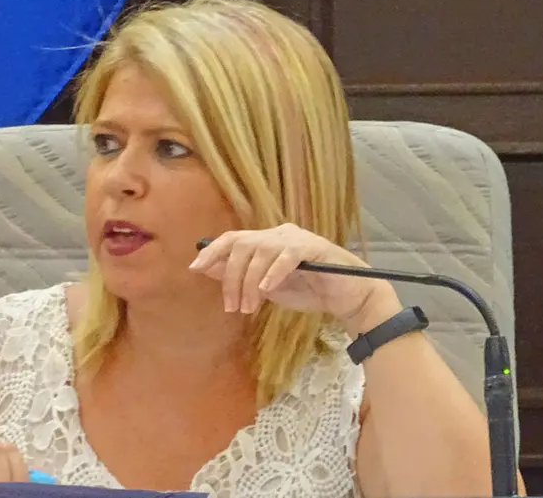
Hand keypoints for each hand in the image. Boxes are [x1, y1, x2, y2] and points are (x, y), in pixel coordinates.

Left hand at [188, 224, 401, 335]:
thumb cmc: (309, 292)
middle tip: (233, 306)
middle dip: (231, 277)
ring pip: (261, 252)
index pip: (233, 238)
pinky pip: (287, 256)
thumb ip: (239, 277)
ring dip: (250, 283)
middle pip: (242, 245)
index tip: (194, 268)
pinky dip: (273, 273)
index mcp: (267, 240)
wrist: (347, 298)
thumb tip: (205, 268)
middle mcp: (279, 233)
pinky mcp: (314, 248)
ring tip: (250, 308)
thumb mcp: (266, 289)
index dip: (212, 251)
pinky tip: (266, 290)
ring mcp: (297, 239)